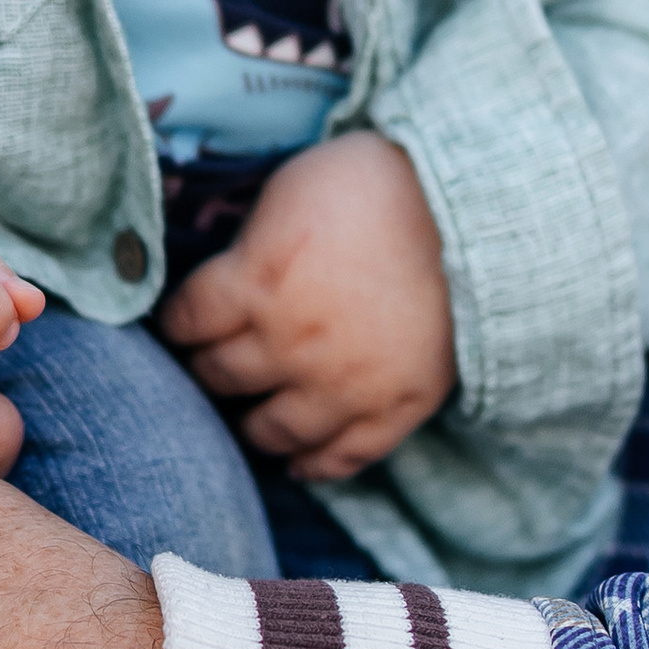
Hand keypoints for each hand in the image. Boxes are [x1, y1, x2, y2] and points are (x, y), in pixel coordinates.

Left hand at [158, 128, 452, 481]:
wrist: (470, 207)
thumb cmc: (371, 184)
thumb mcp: (287, 193)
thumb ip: (250, 248)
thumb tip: (228, 279)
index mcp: (255, 283)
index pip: (186, 321)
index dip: (177, 322)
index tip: (182, 324)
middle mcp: (289, 344)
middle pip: (220, 376)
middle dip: (207, 369)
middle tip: (211, 364)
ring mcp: (343, 385)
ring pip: (271, 430)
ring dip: (251, 424)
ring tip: (251, 415)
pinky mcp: (394, 409)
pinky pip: (342, 458)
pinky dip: (314, 464)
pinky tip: (299, 461)